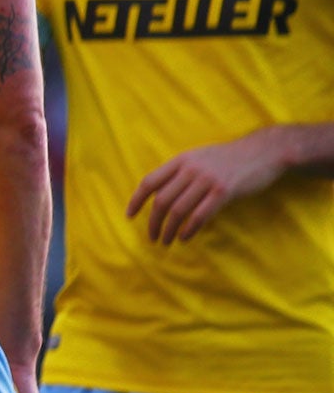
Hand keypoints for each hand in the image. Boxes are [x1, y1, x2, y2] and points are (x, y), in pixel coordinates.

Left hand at [127, 128, 290, 243]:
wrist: (263, 151)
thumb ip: (181, 172)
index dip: (137, 200)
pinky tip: (185, 238)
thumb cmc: (229, 157)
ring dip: (169, 229)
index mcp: (180, 160)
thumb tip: (163, 194)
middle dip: (153, 221)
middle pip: (162, 200)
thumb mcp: (200, 158)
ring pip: (179, 210)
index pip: (150, 181)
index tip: (129, 216)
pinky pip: (200, 215)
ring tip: (166, 241)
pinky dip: (190, 229)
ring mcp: (207, 180)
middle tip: (152, 237)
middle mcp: (190, 169)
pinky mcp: (224, 191)